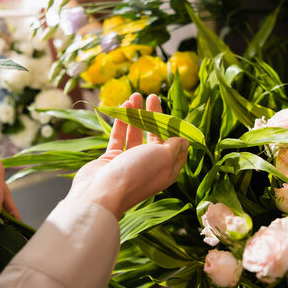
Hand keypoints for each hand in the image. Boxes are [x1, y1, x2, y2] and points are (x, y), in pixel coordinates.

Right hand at [66, 93, 188, 218]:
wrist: (102, 192)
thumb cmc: (137, 173)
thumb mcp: (164, 156)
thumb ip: (174, 146)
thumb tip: (185, 141)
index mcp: (167, 169)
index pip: (176, 148)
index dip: (176, 130)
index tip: (174, 114)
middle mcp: (150, 166)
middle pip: (155, 137)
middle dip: (154, 116)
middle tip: (152, 97)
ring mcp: (129, 162)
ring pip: (135, 134)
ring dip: (136, 115)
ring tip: (135, 96)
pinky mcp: (112, 159)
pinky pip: (119, 137)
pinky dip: (121, 122)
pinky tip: (123, 106)